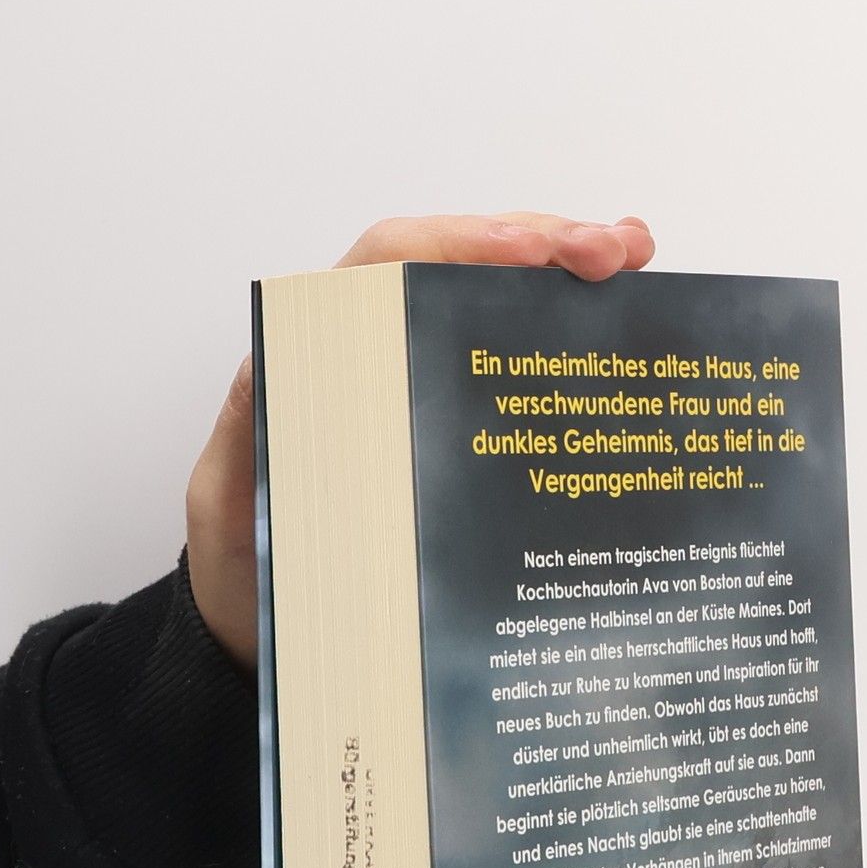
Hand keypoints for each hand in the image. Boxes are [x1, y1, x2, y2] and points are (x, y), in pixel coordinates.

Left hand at [186, 212, 655, 665]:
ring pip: (496, 300)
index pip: (393, 261)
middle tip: (621, 250)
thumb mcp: (230, 503)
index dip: (467, 243)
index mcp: (317, 353)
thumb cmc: (247, 564)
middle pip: (463, 263)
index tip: (535, 250)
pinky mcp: (450, 423)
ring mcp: (418, 381)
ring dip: (567, 273)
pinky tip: (620, 326)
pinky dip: (566, 333)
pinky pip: (510, 361)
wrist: (263, 626)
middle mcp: (372, 350)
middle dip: (545, 241)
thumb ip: (248, 439)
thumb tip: (273, 371)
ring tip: (636, 257)